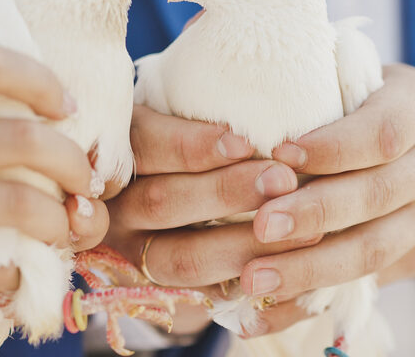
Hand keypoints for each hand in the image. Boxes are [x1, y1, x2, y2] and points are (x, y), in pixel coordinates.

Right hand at [0, 46, 107, 351]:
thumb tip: (36, 107)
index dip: (43, 81)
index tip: (69, 108)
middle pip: (24, 136)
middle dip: (74, 163)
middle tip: (86, 182)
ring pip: (20, 202)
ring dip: (57, 220)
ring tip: (62, 227)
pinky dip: (16, 269)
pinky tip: (13, 270)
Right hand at [98, 105, 317, 334]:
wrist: (166, 215)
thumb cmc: (194, 150)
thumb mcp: (186, 124)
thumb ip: (209, 119)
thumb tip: (271, 121)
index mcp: (118, 153)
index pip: (145, 145)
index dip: (192, 146)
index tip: (244, 142)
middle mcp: (114, 208)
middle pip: (161, 202)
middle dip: (226, 191)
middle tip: (282, 180)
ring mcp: (133, 255)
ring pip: (182, 257)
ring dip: (244, 243)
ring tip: (300, 229)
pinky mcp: (161, 292)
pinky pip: (201, 296)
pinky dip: (245, 283)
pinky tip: (286, 271)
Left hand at [238, 64, 414, 335]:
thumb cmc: (369, 105)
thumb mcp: (357, 78)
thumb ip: (306, 80)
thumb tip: (217, 62)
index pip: (382, 131)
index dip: (332, 147)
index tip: (279, 155)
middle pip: (377, 195)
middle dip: (315, 214)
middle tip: (260, 227)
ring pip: (373, 250)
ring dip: (310, 269)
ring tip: (254, 278)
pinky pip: (362, 286)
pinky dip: (308, 303)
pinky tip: (262, 313)